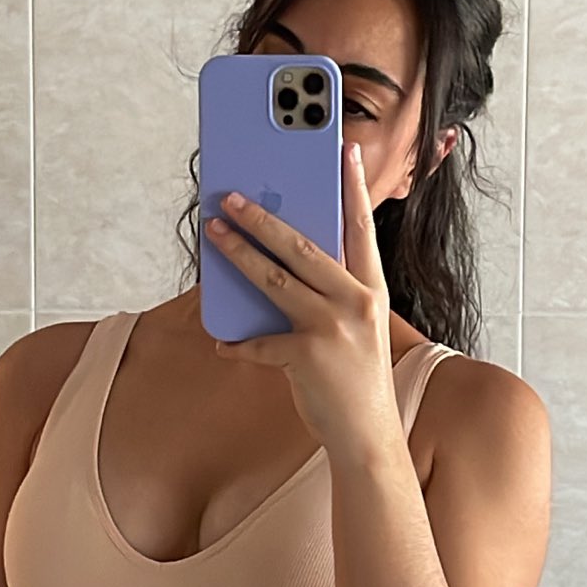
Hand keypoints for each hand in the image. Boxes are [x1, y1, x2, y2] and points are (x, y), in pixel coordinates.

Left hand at [204, 140, 399, 459]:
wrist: (368, 436)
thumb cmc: (355, 377)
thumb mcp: (355, 327)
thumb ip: (328, 293)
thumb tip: (279, 261)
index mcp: (372, 289)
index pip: (361, 228)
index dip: (353, 187)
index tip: (345, 150)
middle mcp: (357, 302)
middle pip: (302, 246)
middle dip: (263, 217)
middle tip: (232, 196)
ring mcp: (333, 328)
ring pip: (273, 279)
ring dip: (238, 254)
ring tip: (214, 233)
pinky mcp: (307, 355)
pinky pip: (258, 341)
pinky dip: (237, 343)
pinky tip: (223, 341)